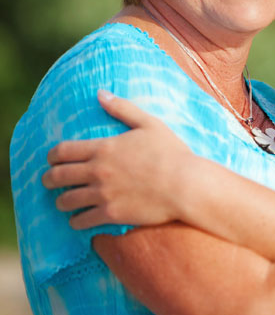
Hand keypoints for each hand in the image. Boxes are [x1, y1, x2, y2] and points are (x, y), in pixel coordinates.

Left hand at [44, 90, 198, 228]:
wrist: (186, 185)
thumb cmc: (171, 153)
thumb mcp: (149, 124)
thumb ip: (122, 108)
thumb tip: (100, 93)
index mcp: (104, 148)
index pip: (62, 151)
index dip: (51, 156)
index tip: (51, 160)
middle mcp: (97, 171)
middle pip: (57, 176)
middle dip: (48, 179)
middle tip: (49, 181)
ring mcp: (102, 194)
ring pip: (65, 201)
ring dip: (61, 202)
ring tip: (64, 202)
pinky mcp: (110, 214)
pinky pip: (80, 221)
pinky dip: (76, 221)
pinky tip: (79, 219)